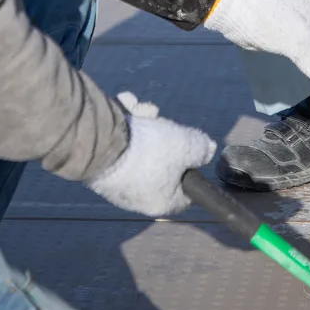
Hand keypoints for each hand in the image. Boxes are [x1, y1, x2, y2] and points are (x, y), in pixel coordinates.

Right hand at [86, 92, 215, 216]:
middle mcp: (138, 196)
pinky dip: (125, 123)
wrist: (101, 145)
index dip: (191, 168)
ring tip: (138, 110)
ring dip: (143, 122)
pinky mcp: (101, 165)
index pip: (184, 191)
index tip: (190, 149)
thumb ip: (200, 147)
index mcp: (161, 201)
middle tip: (161, 120)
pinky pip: (121, 142)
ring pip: (140, 146)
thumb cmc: (150, 151)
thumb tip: (208, 150)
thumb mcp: (186, 144)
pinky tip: (125, 108)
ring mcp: (118, 181)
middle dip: (163, 134)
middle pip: (162, 162)